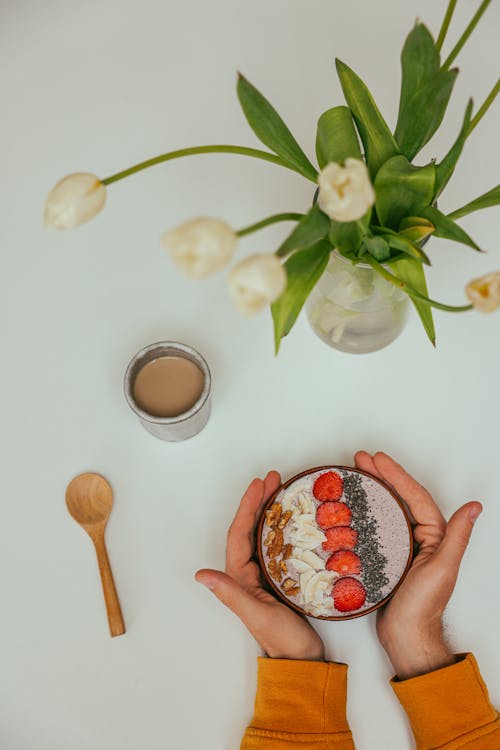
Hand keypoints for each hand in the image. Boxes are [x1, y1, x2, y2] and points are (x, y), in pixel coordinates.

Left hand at [195, 471, 324, 660]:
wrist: (303, 661)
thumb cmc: (281, 640)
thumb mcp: (256, 615)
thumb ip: (230, 593)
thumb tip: (200, 574)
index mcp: (238, 577)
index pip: (240, 533)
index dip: (248, 506)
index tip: (259, 484)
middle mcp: (248, 572)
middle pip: (251, 527)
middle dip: (260, 500)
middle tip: (275, 478)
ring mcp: (266, 574)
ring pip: (265, 533)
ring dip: (272, 510)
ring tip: (283, 489)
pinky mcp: (283, 577)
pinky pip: (280, 544)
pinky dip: (285, 527)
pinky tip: (295, 517)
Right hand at [355, 451, 481, 679]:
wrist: (406, 636)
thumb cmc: (423, 607)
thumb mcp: (442, 569)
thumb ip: (456, 537)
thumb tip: (474, 507)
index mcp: (436, 535)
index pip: (414, 496)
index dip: (396, 474)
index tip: (376, 459)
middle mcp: (420, 537)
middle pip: (400, 497)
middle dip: (381, 475)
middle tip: (359, 459)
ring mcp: (403, 546)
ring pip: (387, 509)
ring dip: (372, 490)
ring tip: (354, 474)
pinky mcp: (387, 557)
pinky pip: (376, 527)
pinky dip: (364, 513)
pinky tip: (350, 508)